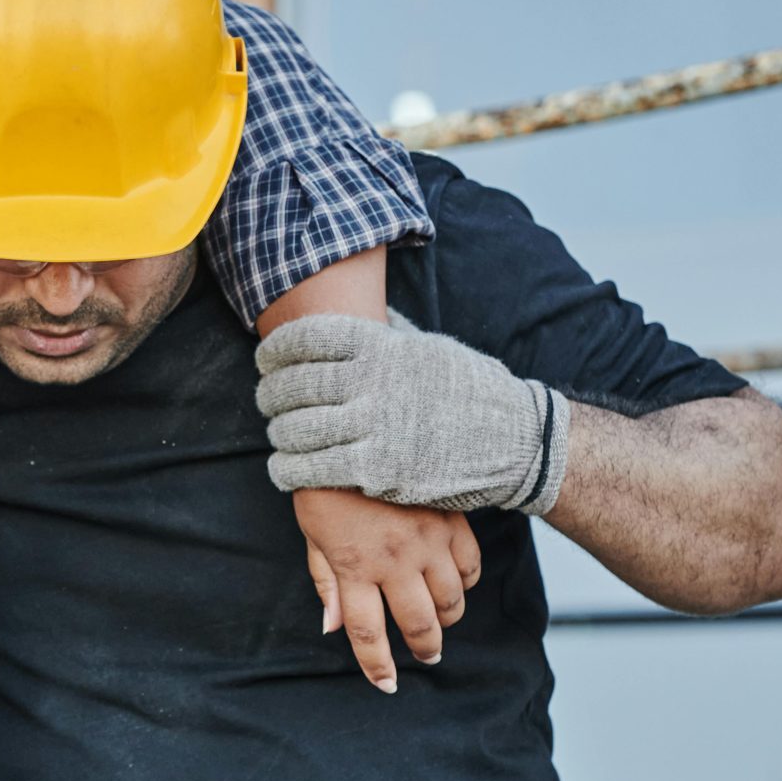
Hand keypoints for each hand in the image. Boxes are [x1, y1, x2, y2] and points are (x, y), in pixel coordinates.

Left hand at [257, 311, 569, 516]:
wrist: (515, 441)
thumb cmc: (471, 390)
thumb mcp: (430, 346)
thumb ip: (388, 333)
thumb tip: (363, 309)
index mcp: (381, 346)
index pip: (306, 339)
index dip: (276, 350)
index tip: (266, 359)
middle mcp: (372, 382)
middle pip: (295, 385)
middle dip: (271, 394)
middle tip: (266, 400)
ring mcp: (374, 427)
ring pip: (298, 429)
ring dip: (279, 434)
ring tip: (278, 435)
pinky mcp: (377, 471)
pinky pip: (314, 469)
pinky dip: (290, 470)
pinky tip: (284, 470)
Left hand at [291, 487, 481, 691]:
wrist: (359, 426)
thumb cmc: (327, 482)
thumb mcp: (312, 532)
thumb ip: (326, 581)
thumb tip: (332, 627)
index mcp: (353, 565)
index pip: (365, 633)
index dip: (377, 666)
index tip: (386, 685)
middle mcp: (394, 560)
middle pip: (418, 624)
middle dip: (424, 648)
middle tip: (425, 655)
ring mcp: (428, 540)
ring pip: (451, 601)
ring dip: (446, 618)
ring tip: (439, 620)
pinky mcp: (452, 520)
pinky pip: (470, 566)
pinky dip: (466, 583)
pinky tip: (455, 583)